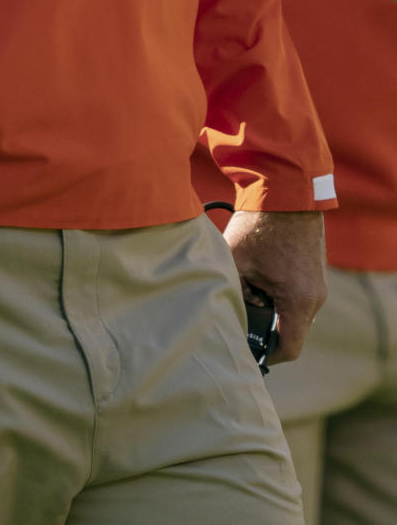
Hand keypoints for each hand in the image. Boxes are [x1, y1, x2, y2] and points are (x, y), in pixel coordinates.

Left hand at [223, 209, 326, 364]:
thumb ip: (232, 292)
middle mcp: (315, 297)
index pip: (289, 348)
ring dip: (270, 305)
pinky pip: (297, 294)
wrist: (285, 188)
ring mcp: (318, 284)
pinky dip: (278, 291)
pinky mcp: (314, 271)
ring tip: (248, 284)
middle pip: (290, 330)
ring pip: (292, 310)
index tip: (249, 352)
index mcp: (298, 301)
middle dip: (264, 325)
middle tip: (239, 313)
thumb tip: (227, 313)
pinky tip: (258, 272)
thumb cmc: (259, 225)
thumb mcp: (236, 261)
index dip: (268, 356)